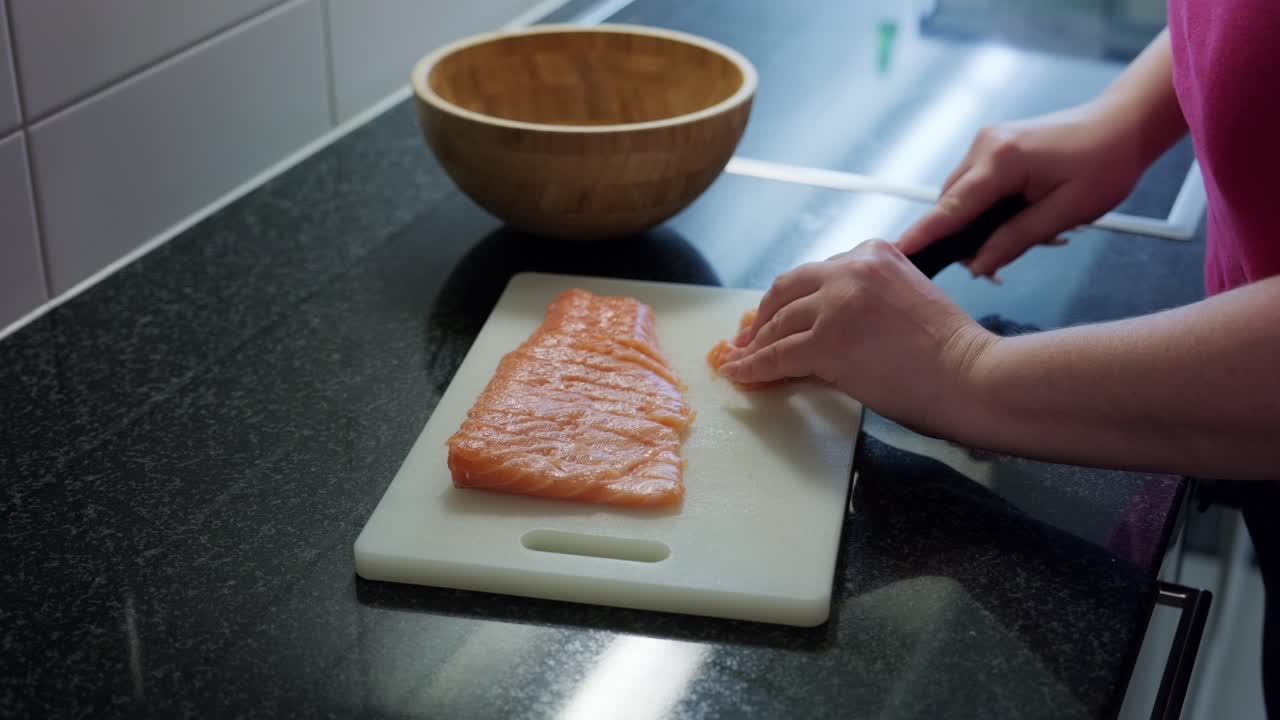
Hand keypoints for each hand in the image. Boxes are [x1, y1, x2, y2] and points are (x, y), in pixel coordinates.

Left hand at [720, 240, 997, 434]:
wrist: (972, 375)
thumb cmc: (953, 349)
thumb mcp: (908, 298)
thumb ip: (869, 296)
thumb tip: (827, 324)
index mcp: (875, 252)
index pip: (818, 272)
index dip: (792, 296)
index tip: (779, 312)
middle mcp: (852, 268)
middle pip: (787, 288)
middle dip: (764, 314)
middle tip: (750, 335)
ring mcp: (837, 303)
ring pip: (779, 322)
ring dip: (755, 343)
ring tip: (742, 357)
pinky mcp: (826, 340)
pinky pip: (777, 354)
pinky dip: (753, 366)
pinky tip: (739, 373)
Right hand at [897, 102, 1148, 276]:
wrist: (1124, 123)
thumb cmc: (1106, 164)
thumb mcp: (1065, 211)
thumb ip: (1016, 238)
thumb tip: (978, 265)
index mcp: (1001, 159)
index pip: (951, 208)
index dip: (923, 235)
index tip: (896, 255)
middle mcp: (983, 145)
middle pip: (950, 204)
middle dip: (962, 238)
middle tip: (992, 268)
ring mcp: (985, 142)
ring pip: (960, 196)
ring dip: (976, 223)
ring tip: (1021, 237)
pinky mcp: (993, 144)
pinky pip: (974, 184)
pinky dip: (985, 207)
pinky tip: (1017, 217)